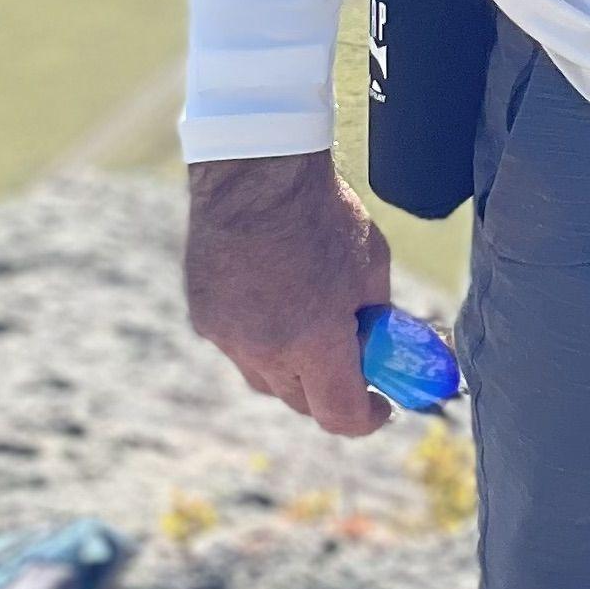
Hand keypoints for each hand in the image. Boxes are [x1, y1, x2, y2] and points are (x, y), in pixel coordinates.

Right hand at [182, 154, 392, 438]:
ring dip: (291, 367)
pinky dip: (259, 338)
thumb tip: (385, 345)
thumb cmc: (323, 211)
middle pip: (300, 401)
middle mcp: (266, 348)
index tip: (380, 405)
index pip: (339, 414)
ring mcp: (228, 336)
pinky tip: (274, 300)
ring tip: (308, 324)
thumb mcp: (371, 264)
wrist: (255, 170)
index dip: (365, 418)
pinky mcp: (204, 317)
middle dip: (328, 390)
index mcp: (314, 340)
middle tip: (349, 365)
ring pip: (265, 377)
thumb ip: (376, 316)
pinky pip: (238, 347)